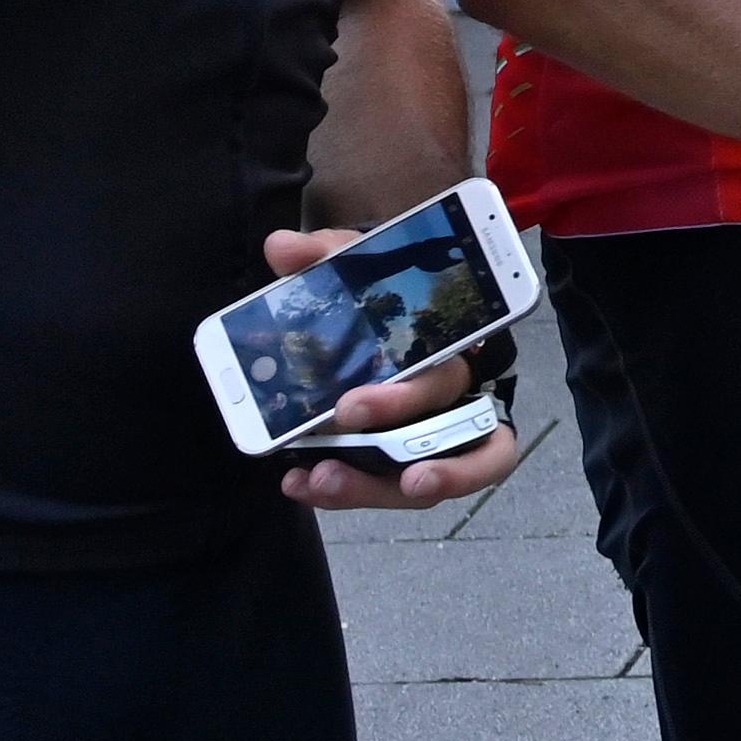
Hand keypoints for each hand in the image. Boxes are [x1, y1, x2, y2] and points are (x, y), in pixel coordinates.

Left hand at [261, 223, 520, 512]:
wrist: (398, 320)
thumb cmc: (390, 297)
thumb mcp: (363, 268)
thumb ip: (327, 255)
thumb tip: (281, 247)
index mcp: (451, 349)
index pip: (444, 377)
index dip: (405, 401)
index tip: (349, 407)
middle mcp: (459, 400)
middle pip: (444, 434)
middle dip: (383, 445)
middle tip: (328, 448)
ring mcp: (439, 440)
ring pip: (428, 478)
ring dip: (373, 488)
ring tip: (320, 483)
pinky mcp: (411, 464)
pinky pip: (393, 488)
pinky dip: (351, 493)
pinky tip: (303, 486)